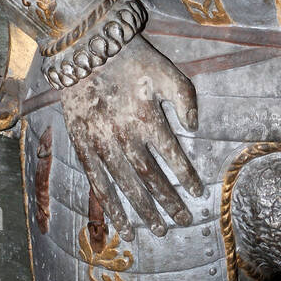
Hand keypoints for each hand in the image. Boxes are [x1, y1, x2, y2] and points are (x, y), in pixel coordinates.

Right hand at [61, 36, 202, 241]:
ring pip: (126, 186)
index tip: (198, 193)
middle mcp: (125, 137)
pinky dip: (111, 207)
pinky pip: (98, 184)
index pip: (172, 156)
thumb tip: (195, 127)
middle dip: (169, 202)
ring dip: (144, 211)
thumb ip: (185, 97)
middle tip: (183, 221)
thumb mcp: (165, 70)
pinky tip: (124, 224)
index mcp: (147, 118)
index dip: (186, 177)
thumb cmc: (130, 59)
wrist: (86, 50)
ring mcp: (101, 144)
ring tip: (159, 230)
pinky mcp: (82, 147)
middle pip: (151, 178)